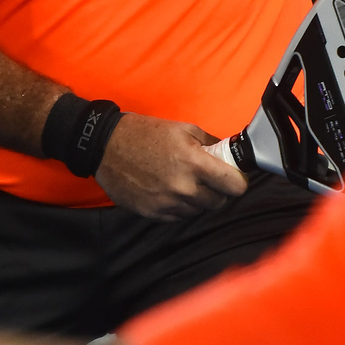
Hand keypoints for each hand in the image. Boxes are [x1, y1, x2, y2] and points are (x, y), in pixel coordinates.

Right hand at [94, 113, 248, 219]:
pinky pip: (178, 216)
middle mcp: (183, 188)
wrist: (106, 146)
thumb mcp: (183, 129)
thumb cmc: (145, 134)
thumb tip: (229, 154)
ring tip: (183, 181)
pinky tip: (168, 189)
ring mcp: (167, 203)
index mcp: (194, 163)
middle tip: (207, 178)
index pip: (234, 186)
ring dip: (196, 199)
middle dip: (217, 191)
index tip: (234, 178)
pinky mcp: (153, 213)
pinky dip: (178, 206)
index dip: (237, 182)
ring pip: (198, 210)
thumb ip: (211, 144)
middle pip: (219, 202)